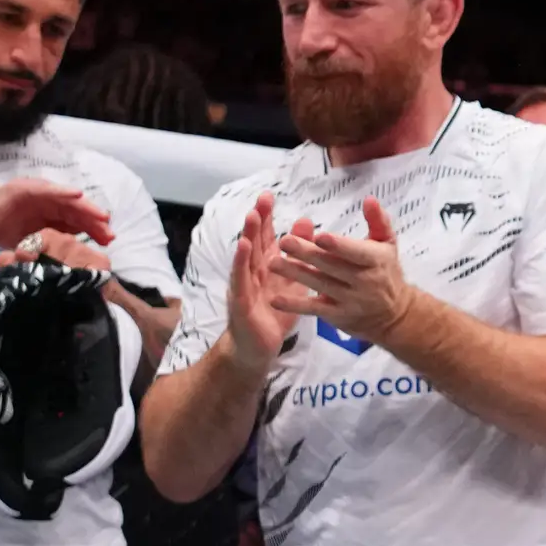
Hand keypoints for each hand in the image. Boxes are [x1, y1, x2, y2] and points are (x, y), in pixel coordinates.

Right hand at [0, 179, 115, 259]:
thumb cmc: (0, 233)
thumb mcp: (33, 242)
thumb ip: (51, 241)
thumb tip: (74, 250)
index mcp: (49, 212)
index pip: (76, 220)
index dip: (93, 229)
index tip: (108, 241)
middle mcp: (46, 200)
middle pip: (76, 210)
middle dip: (94, 221)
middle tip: (110, 233)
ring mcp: (36, 192)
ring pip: (66, 199)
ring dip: (85, 206)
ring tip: (101, 216)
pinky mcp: (24, 188)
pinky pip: (47, 190)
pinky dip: (62, 192)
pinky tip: (77, 196)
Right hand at [220, 190, 294, 357]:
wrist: (257, 348)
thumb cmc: (273, 314)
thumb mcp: (291, 283)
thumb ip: (298, 256)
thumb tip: (306, 223)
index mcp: (265, 267)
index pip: (265, 238)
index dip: (266, 218)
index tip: (269, 196)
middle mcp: (252, 272)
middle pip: (255, 242)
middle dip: (258, 220)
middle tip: (263, 198)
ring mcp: (244, 286)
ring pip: (246, 257)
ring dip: (248, 235)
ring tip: (253, 216)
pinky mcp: (240, 302)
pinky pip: (240, 280)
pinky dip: (241, 263)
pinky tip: (244, 248)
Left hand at [275, 195, 419, 343]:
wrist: (393, 315)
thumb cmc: (385, 272)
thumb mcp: (388, 245)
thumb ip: (378, 221)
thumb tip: (370, 199)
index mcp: (376, 261)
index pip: (357, 253)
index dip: (339, 246)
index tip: (319, 237)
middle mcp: (364, 282)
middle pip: (332, 267)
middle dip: (307, 254)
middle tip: (284, 241)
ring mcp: (350, 301)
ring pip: (320, 285)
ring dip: (295, 274)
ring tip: (272, 263)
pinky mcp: (337, 316)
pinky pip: (314, 310)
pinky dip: (295, 305)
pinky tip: (275, 300)